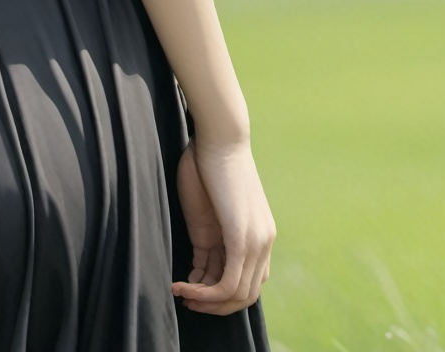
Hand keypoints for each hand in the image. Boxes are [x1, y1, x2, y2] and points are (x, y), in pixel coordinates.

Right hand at [170, 136, 273, 313]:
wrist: (219, 138)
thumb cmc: (208, 163)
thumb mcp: (211, 208)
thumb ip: (211, 235)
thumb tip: (199, 260)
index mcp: (258, 234)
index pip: (249, 282)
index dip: (221, 297)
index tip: (192, 293)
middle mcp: (263, 242)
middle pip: (246, 295)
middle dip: (214, 306)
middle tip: (187, 301)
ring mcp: (256, 241)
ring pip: (238, 294)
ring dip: (206, 302)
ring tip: (181, 294)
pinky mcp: (242, 238)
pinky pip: (229, 283)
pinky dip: (204, 293)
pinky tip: (182, 286)